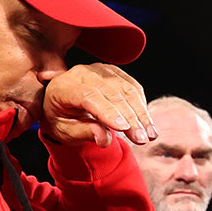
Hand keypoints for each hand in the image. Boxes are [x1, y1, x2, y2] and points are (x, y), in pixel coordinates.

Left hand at [39, 64, 154, 146]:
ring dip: (141, 113)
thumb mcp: (66, 132)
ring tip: (150, 134)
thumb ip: (84, 133)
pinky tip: (147, 123)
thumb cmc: (62, 120)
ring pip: (126, 89)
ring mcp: (99, 71)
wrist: (61, 105)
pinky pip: (133, 87)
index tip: (123, 128)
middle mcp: (81, 74)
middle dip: (130, 117)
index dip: (107, 111)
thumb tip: (105, 139)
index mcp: (63, 87)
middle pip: (111, 93)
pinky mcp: (114, 73)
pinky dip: (142, 105)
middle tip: (141, 138)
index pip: (88, 96)